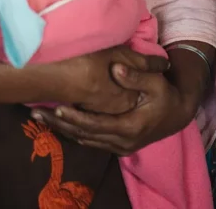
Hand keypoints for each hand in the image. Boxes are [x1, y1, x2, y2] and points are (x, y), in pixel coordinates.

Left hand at [31, 63, 194, 155]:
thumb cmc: (167, 95)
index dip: (76, 117)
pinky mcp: (117, 146)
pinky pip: (90, 141)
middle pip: (84, 135)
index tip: (58, 107)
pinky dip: (73, 132)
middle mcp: (122, 142)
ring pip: (84, 140)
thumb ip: (136, 76)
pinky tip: (57, 122)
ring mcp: (119, 147)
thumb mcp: (156, 82)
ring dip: (62, 129)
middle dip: (60, 124)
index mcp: (130, 128)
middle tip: (36, 113)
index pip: (96, 125)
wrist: (178, 115)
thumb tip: (116, 68)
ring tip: (39, 117)